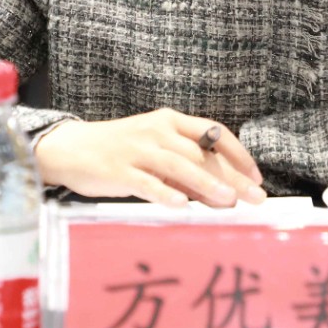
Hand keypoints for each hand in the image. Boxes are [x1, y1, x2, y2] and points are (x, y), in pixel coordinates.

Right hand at [34, 108, 265, 206]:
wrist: (70, 148)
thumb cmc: (119, 151)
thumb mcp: (155, 149)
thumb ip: (186, 168)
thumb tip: (224, 194)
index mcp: (170, 121)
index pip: (214, 133)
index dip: (238, 154)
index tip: (257, 176)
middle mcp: (157, 131)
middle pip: (202, 154)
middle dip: (232, 177)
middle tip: (256, 197)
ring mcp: (138, 150)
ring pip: (179, 166)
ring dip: (207, 184)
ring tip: (229, 202)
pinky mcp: (119, 170)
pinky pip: (147, 183)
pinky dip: (166, 194)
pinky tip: (182, 206)